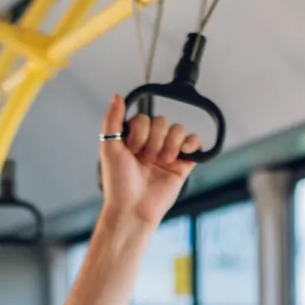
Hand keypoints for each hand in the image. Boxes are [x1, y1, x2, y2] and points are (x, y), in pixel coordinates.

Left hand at [99, 94, 200, 229]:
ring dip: (170, 144)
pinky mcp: (183, 164)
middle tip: (146, 159)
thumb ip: (112, 119)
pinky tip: (182, 153)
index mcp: (135, 139)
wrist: (133, 209)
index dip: (140, 131)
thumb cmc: (118, 183)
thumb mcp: (109, 147)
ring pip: (178, 129)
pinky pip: (194, 142)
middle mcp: (152, 144)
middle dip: (154, 140)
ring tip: (162, 162)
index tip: (132, 149)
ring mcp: (168, 153)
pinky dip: (192, 143)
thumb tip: (117, 96)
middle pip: (162, 121)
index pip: (144, 117)